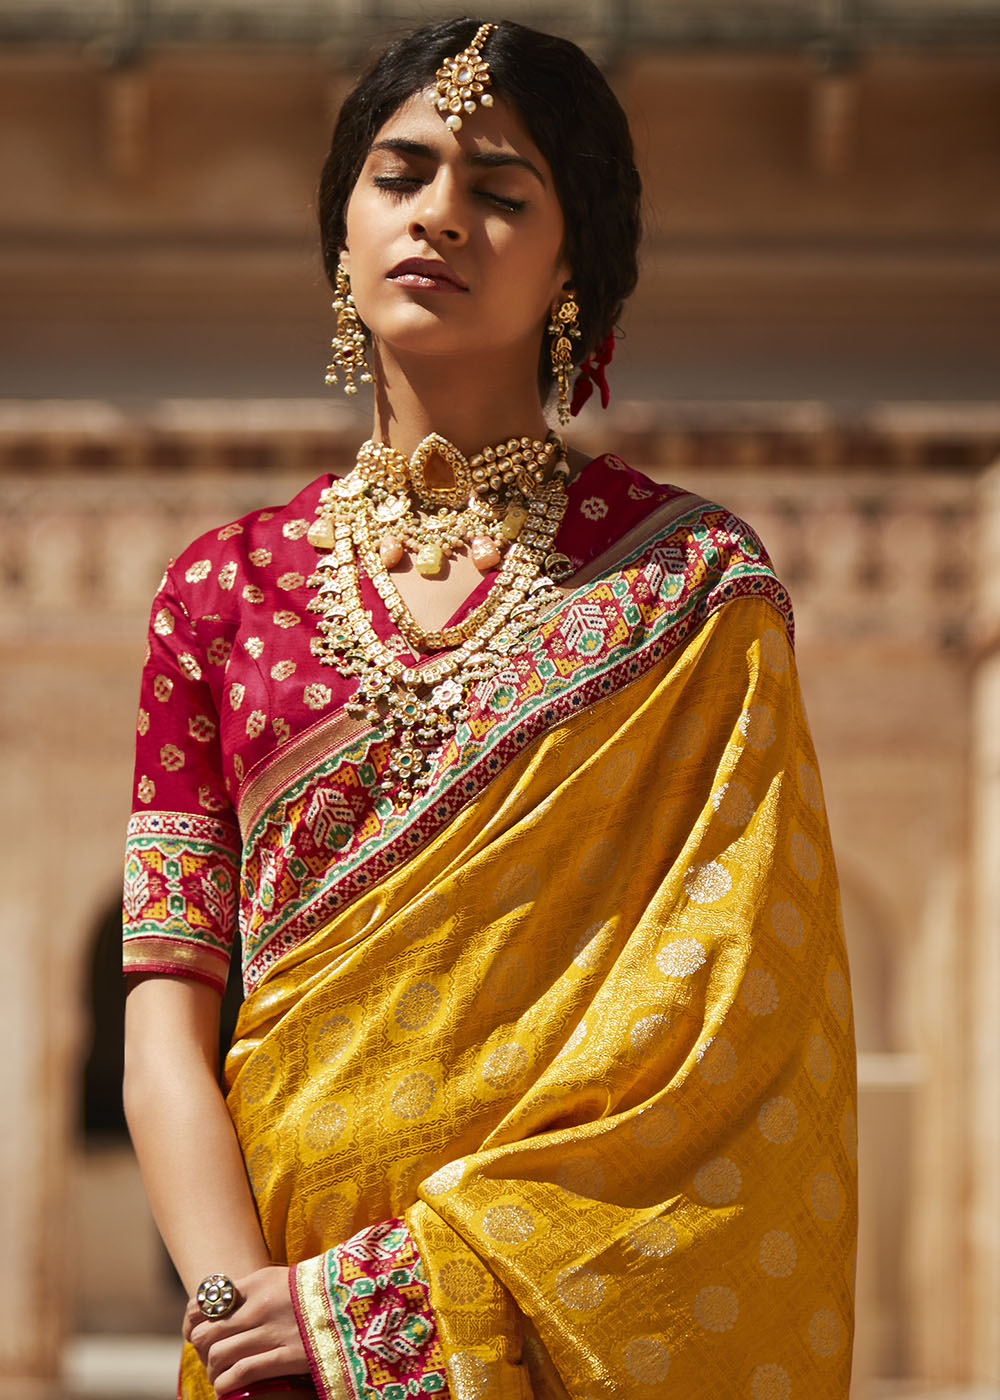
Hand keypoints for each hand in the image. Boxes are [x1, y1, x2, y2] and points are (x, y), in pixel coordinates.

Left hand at [183, 1265, 309, 1396]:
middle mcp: (261, 1305)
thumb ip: (252, 1290)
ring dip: (214, 1370)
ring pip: (219, 1355)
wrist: (358, 1297)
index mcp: (258, 1282)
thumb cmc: (318, 1289)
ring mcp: (274, 1331)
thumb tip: (220, 1306)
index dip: (193, 1322)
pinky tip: (228, 1387)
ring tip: (220, 1375)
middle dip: (202, 1349)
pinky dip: (227, 1384)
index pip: (207, 1302)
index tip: (196, 1332)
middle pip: (208, 1332)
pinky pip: (241, 1373)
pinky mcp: (288, 1356)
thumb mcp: (281, 1277)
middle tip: (210, 1356)